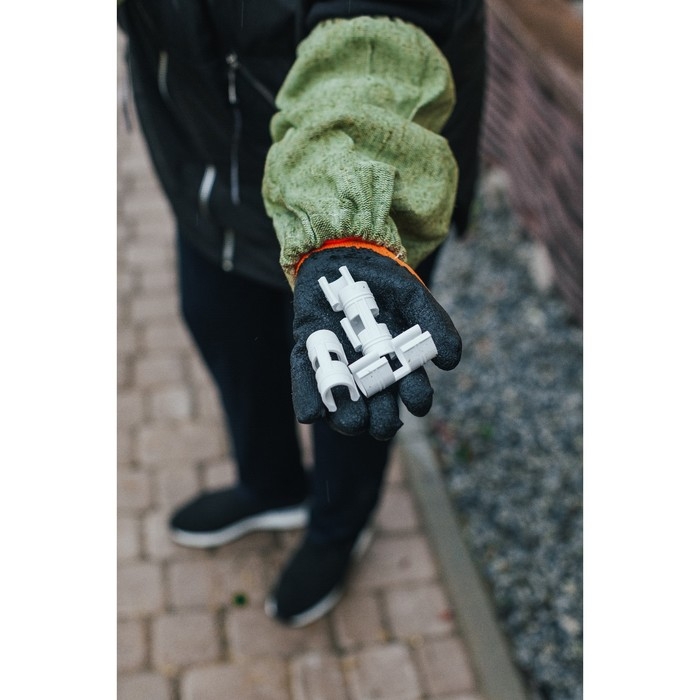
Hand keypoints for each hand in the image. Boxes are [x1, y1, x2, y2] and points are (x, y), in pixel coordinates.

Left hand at [291, 245, 460, 439]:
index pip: (411, 390)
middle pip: (379, 410)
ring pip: (343, 405)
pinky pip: (306, 381)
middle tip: (381, 425)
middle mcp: (369, 372)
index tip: (418, 402)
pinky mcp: (309, 353)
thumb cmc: (383, 281)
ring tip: (351, 421)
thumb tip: (452, 363)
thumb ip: (434, 323)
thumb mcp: (412, 296)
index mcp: (398, 362)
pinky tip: (312, 413)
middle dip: (382, 422)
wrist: (344, 254)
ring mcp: (338, 365)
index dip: (417, 399)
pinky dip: (309, 399)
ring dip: (346, 418)